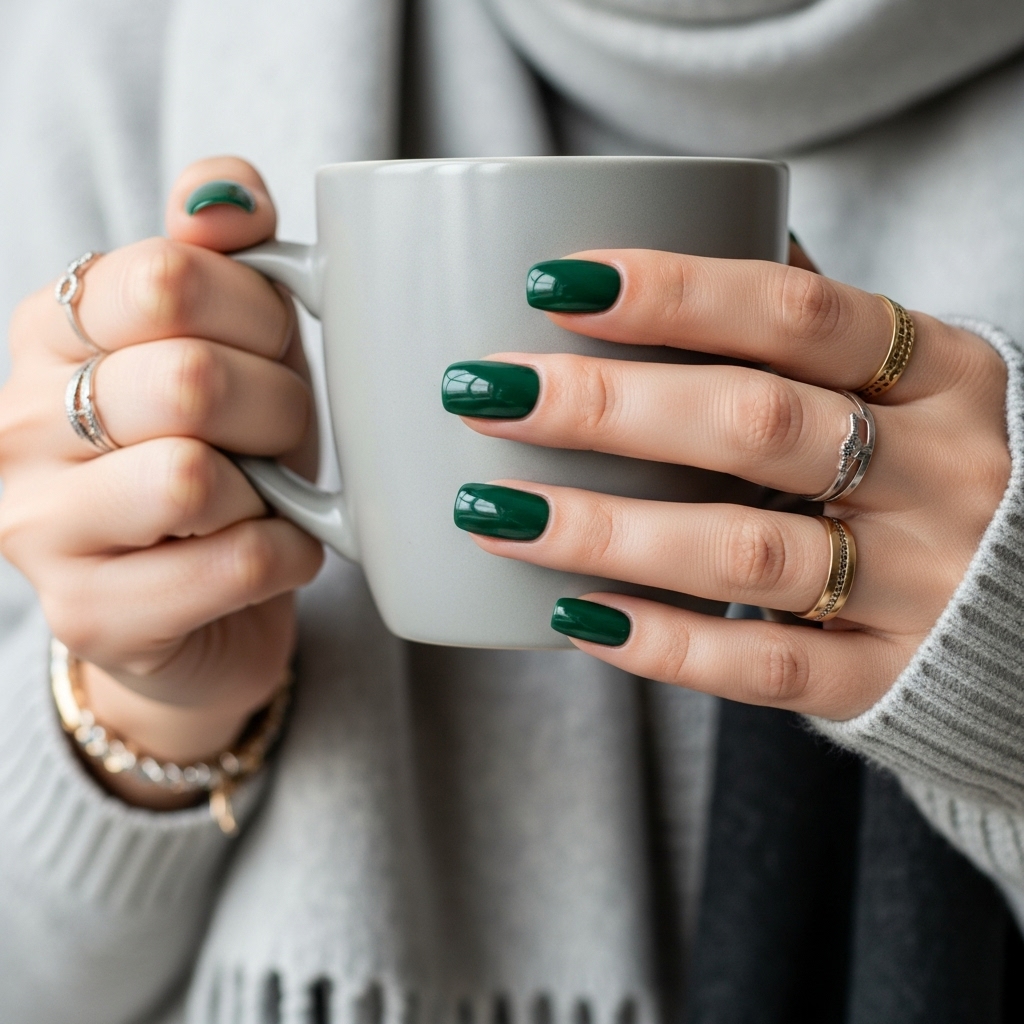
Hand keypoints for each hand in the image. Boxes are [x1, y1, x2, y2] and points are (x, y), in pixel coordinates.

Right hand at [0, 158, 322, 804]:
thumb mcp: (231, 341)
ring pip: (196, 478)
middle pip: (188, 378)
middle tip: (280, 432)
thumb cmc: (224, 451)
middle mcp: (18, 423)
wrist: (197, 597)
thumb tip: (229, 193)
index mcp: (49, 330)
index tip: (273, 348)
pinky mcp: (88, 615)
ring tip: (268, 496)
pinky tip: (276, 548)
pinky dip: (287, 554)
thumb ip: (223, 254)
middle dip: (278, 407)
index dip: (261, 313)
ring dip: (273, 488)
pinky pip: (231, 565)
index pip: (166, 278)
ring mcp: (38, 527)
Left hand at [451, 247, 1009, 719]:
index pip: (797, 314)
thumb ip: (813, 326)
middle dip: (606, 407)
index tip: (550, 285)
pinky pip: (765, 668)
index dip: (673, 293)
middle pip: (756, 425)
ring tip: (494, 513)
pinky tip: (572, 618)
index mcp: (939, 374)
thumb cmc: (927, 469)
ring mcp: (920, 585)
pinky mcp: (885, 679)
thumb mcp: (906, 381)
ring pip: (747, 553)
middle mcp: (939, 473)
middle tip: (485, 394)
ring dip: (606, 531)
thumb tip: (699, 226)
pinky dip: (662, 644)